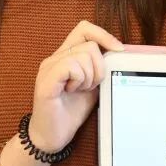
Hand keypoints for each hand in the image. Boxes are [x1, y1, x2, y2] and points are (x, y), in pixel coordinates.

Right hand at [29, 21, 123, 152]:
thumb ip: (100, 68)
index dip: (104, 35)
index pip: (85, 29)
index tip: (118, 50)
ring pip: (83, 55)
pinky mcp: (46, 80)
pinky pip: (71, 66)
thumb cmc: (71, 111)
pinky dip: (79, 79)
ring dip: (89, 76)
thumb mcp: (93, 85)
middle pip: (89, 43)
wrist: (52, 136)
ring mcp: (48, 68)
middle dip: (99, 67)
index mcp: (66, 56)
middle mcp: (55, 58)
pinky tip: (72, 91)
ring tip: (79, 90)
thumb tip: (119, 54)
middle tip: (90, 85)